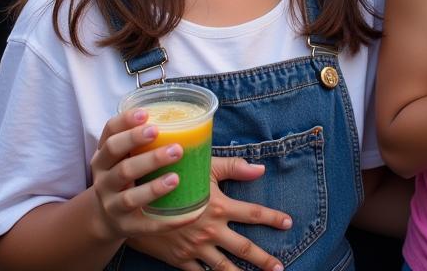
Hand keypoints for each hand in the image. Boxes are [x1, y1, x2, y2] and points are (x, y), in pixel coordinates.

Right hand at [89, 108, 209, 242]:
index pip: (110, 134)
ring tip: (175, 178)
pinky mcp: (125, 227)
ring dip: (154, 188)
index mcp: (104, 157)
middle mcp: (103, 179)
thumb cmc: (126, 176)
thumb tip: (191, 120)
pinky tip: (190, 214)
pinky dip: (169, 221)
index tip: (146, 114)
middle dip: (145, 154)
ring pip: (130, 197)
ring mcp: (112, 205)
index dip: (125, 122)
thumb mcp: (125, 156)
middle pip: (120, 164)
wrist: (105, 218)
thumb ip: (144, 140)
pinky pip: (148, 226)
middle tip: (173, 146)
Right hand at [127, 156, 291, 270]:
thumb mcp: (204, 167)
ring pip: (224, 267)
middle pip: (244, 247)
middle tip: (280, 267)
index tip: (288, 223)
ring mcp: (196, 248)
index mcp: (219, 206)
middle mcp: (211, 230)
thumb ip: (234, 167)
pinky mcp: (181, 260)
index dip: (272, 218)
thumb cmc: (175, 178)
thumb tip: (260, 169)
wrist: (138, 201)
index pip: (253, 214)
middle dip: (264, 259)